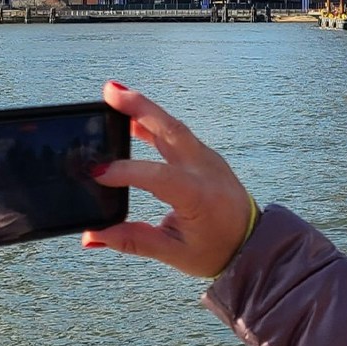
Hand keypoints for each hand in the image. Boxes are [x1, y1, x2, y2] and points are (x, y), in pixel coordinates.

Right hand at [83, 81, 254, 277]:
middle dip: (140, 108)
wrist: (252, 242)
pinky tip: (133, 120)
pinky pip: (178, 133)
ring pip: (174, 126)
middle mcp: (205, 169)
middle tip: (110, 92)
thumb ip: (134, 241)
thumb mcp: (174, 253)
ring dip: (145, 109)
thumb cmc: (217, 250)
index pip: (158, 176)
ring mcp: (208, 158)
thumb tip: (94, 235)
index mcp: (198, 195)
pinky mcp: (205, 156)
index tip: (98, 173)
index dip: (126, 172)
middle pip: (171, 131)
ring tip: (115, 96)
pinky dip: (155, 122)